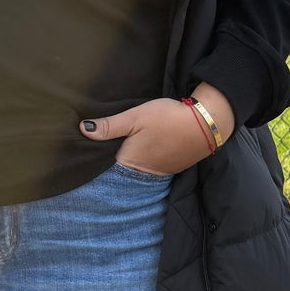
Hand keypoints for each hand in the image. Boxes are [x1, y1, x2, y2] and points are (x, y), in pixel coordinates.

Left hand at [78, 84, 234, 175]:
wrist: (206, 124)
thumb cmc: (168, 118)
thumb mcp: (135, 117)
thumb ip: (109, 126)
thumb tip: (83, 130)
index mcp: (129, 163)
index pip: (105, 168)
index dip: (97, 160)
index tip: (87, 153)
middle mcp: (143, 174)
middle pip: (120, 171)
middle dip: (112, 162)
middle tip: (102, 148)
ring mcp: (159, 173)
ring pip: (137, 170)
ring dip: (130, 161)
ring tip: (122, 148)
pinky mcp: (172, 168)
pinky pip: (152, 168)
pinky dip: (146, 160)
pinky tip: (145, 148)